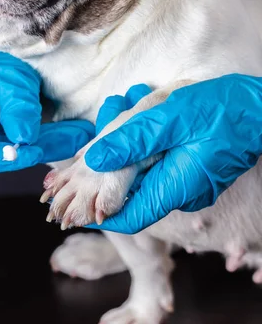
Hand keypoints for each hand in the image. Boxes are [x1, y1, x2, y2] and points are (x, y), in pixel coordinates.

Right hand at [0, 34, 93, 171]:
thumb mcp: (9, 75)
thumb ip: (17, 107)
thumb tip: (25, 140)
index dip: (0, 158)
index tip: (30, 151)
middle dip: (39, 149)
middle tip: (73, 137)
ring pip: (18, 152)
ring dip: (52, 144)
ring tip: (81, 132)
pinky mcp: (2, 134)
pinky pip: (26, 143)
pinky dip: (51, 138)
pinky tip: (75, 132)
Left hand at [85, 75, 261, 232]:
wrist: (260, 109)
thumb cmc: (221, 112)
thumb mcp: (170, 119)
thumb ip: (131, 139)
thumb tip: (94, 158)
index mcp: (175, 188)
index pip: (129, 217)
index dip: (101, 209)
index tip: (79, 194)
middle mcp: (182, 194)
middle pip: (134, 189)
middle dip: (113, 161)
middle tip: (103, 126)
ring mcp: (191, 184)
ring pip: (147, 172)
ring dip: (130, 145)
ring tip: (124, 106)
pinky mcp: (196, 171)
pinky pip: (163, 164)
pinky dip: (147, 143)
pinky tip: (146, 113)